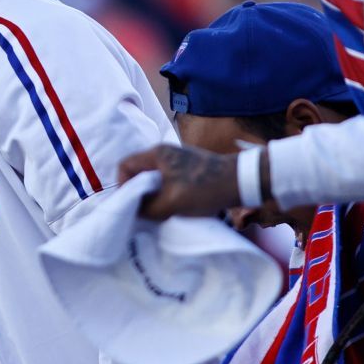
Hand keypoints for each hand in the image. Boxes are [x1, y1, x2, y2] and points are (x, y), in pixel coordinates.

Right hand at [117, 144, 242, 219]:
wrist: (240, 182)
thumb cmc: (204, 189)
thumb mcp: (171, 203)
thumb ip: (147, 208)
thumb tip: (133, 211)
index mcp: (157, 154)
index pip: (125, 165)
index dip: (122, 185)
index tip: (131, 203)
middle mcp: (165, 152)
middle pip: (139, 171)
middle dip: (138, 192)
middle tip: (143, 210)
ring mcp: (178, 159)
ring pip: (154, 178)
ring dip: (153, 194)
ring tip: (160, 211)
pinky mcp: (189, 168)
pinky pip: (167, 180)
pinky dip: (165, 193)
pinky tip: (174, 206)